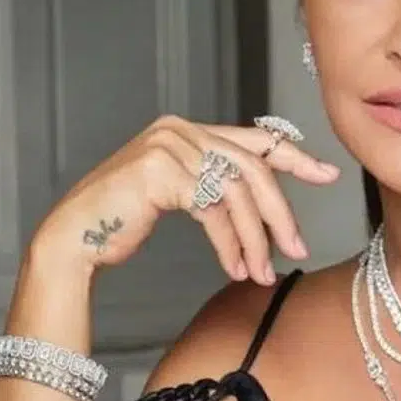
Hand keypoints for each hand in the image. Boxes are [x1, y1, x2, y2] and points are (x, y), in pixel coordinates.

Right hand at [31, 114, 339, 285]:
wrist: (72, 239)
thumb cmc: (122, 220)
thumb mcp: (180, 192)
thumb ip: (216, 184)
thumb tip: (266, 203)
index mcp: (188, 129)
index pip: (255, 139)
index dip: (296, 158)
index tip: (329, 175)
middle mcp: (180, 130)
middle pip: (253, 167)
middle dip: (280, 212)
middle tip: (299, 247)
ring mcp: (170, 147)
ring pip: (238, 191)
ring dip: (256, 237)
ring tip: (262, 271)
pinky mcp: (162, 173)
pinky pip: (214, 209)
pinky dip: (230, 242)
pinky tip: (235, 265)